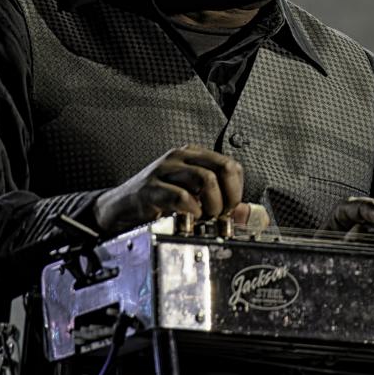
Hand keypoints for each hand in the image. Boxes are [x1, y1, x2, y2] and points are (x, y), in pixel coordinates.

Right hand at [92, 146, 253, 235]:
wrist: (118, 210)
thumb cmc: (156, 203)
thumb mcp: (194, 201)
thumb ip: (226, 207)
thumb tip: (255, 215)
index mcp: (192, 156)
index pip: (231, 165)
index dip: (236, 191)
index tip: (229, 209)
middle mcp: (179, 158)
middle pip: (223, 168)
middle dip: (228, 197)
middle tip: (220, 215)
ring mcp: (164, 171)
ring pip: (205, 180)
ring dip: (212, 205)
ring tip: (204, 217)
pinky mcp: (150, 189)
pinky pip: (181, 197)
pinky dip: (192, 212)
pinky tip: (187, 218)